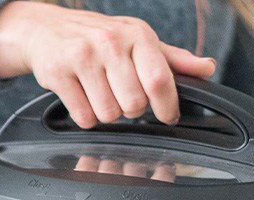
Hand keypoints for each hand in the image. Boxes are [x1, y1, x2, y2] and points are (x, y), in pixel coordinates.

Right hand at [0, 1, 216, 127]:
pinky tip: (83, 98)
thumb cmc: (98, 37)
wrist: (46, 29)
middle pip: (134, 103)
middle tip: (123, 98)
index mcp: (136, 34)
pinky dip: (86, 116)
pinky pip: (83, 116)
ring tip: (100, 95)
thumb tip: (207, 68)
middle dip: (131, 109)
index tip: (168, 116)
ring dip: (107, 113)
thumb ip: (173, 59)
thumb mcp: (137, 41)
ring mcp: (82, 57)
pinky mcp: (58, 74)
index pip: (160, 79)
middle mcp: (110, 42)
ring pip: (108, 113)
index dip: (167, 106)